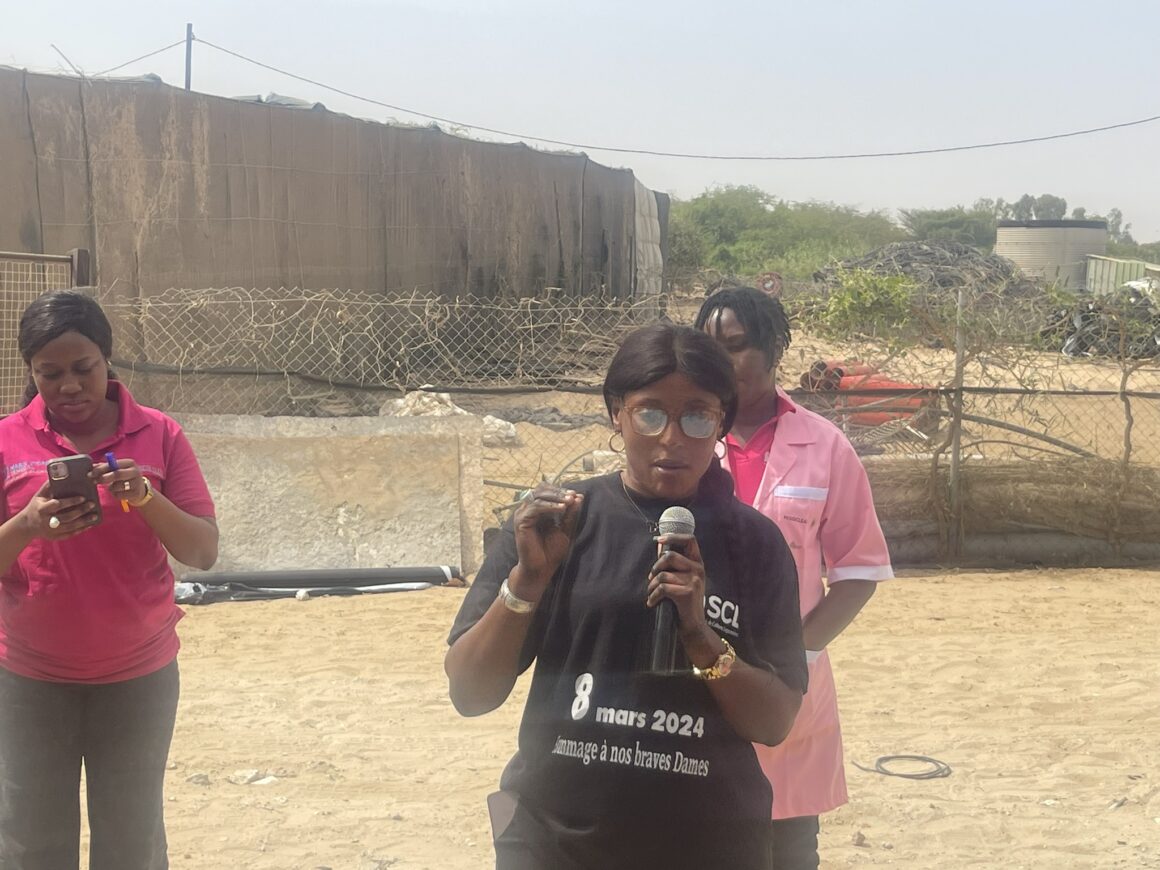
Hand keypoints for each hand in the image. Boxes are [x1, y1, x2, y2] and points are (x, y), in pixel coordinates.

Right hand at [20, 481, 99, 540]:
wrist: (27, 525)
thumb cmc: (36, 506)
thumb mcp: (39, 496)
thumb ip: (49, 486)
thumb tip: (60, 472)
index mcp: (42, 509)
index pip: (57, 505)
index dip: (70, 501)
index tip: (83, 497)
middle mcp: (46, 521)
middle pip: (66, 517)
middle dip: (80, 511)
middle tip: (92, 504)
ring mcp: (51, 531)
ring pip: (70, 527)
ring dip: (84, 521)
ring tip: (94, 515)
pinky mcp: (55, 537)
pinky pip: (70, 534)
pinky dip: (80, 530)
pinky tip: (89, 524)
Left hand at [91, 457, 147, 504]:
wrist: (140, 490)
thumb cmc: (125, 478)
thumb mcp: (117, 470)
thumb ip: (105, 467)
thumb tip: (91, 466)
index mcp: (129, 463)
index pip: (113, 464)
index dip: (100, 469)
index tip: (90, 474)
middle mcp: (135, 471)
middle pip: (117, 474)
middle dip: (104, 478)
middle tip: (95, 481)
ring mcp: (137, 483)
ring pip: (117, 486)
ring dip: (110, 488)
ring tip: (112, 487)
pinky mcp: (136, 493)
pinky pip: (119, 495)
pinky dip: (115, 495)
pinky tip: (118, 493)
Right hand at [510, 484, 582, 601]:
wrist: (542, 569)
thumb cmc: (551, 552)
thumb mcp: (565, 529)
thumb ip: (570, 514)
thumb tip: (578, 497)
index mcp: (538, 510)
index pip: (547, 492)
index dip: (561, 491)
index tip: (577, 495)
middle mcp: (528, 510)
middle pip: (541, 490)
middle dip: (558, 492)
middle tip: (572, 496)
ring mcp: (523, 514)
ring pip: (538, 496)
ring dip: (555, 497)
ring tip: (569, 501)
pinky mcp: (521, 521)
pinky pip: (535, 507)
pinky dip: (549, 506)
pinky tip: (561, 509)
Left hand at [646, 532, 708, 633]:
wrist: (694, 626)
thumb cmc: (685, 602)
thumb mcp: (683, 580)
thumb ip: (672, 564)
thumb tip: (659, 545)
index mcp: (697, 563)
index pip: (690, 539)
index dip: (673, 536)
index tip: (659, 540)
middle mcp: (698, 569)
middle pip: (670, 556)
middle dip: (656, 567)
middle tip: (651, 578)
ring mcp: (694, 580)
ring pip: (663, 574)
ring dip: (652, 585)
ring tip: (652, 593)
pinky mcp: (687, 593)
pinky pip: (662, 588)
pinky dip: (653, 596)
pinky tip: (652, 602)